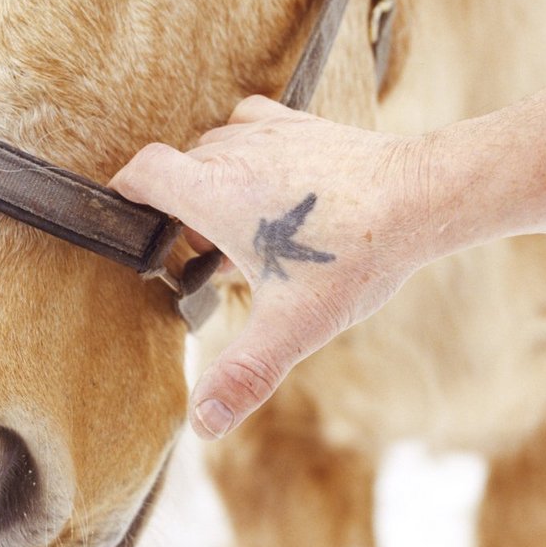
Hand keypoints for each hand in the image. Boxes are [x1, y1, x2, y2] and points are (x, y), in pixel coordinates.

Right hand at [109, 96, 430, 439]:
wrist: (419, 194)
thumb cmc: (355, 253)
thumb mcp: (293, 323)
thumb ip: (244, 372)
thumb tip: (204, 423)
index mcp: (216, 190)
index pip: (143, 171)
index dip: (126, 192)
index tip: (130, 219)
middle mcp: (236, 150)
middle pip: (181, 168)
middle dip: (179, 207)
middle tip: (207, 254)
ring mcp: (272, 131)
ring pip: (217, 147)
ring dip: (214, 181)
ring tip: (243, 226)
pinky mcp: (303, 124)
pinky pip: (254, 123)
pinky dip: (247, 147)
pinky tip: (271, 180)